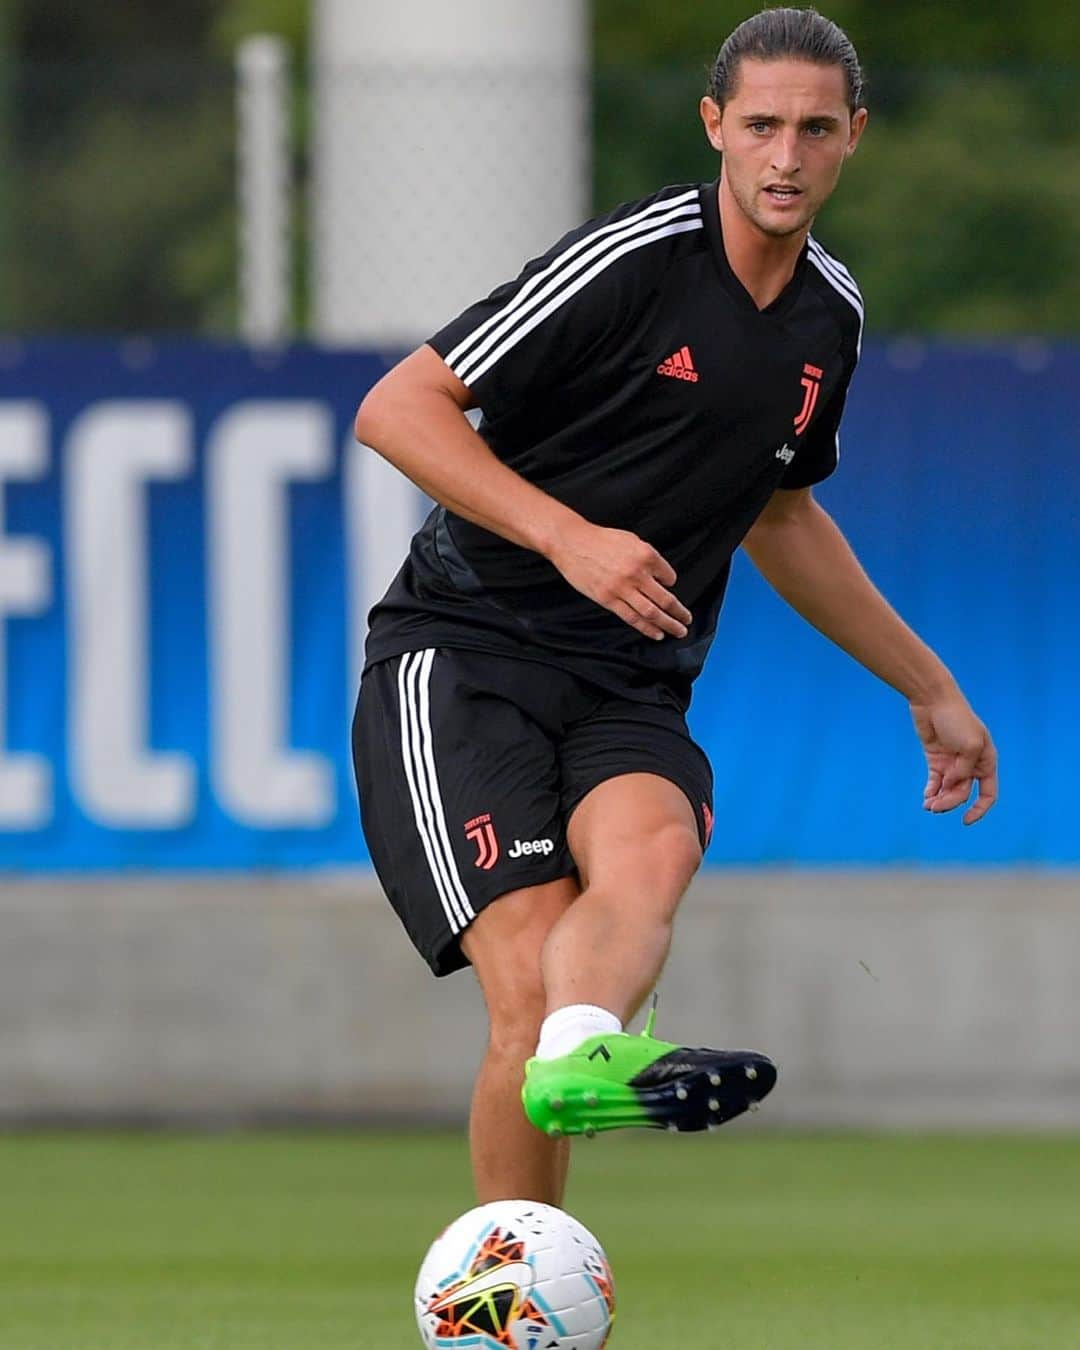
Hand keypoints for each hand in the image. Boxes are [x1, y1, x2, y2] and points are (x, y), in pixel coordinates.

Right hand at [547, 519, 691, 640]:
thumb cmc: (601, 539)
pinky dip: (646, 628)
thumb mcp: (631, 540)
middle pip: (665, 599)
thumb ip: (647, 558)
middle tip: (687, 620)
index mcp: (646, 555)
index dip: (671, 583)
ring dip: (668, 624)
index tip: (668, 587)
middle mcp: (637, 573)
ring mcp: (622, 588)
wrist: (572, 542)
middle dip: (679, 612)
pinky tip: (657, 634)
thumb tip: (660, 578)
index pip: (669, 576)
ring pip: (651, 612)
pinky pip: (631, 618)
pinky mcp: (608, 599)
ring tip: (679, 631)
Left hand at [911, 693, 997, 824]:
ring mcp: (953, 763)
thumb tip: (952, 785)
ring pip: (948, 789)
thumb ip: (964, 769)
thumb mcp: (970, 744)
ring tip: (928, 805)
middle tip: (934, 807)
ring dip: (939, 800)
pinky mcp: (936, 759)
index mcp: (986, 761)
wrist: (933, 700)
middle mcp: (971, 765)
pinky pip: (935, 781)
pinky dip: (931, 790)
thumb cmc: (957, 718)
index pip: (988, 793)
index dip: (980, 809)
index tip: (966, 820)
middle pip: (963, 793)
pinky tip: (926, 796)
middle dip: (950, 802)